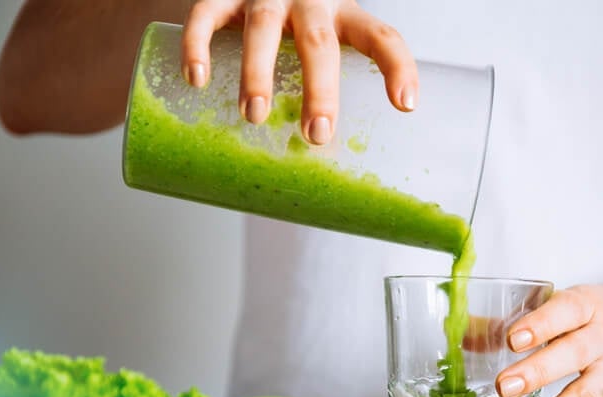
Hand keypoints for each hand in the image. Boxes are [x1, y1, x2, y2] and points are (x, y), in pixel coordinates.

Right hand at [180, 0, 417, 143]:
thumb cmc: (295, 27)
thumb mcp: (323, 43)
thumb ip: (326, 86)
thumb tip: (322, 173)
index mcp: (343, 16)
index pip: (381, 36)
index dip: (398, 67)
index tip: (406, 105)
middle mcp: (309, 1)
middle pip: (319, 44)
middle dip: (319, 90)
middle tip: (316, 133)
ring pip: (263, 29)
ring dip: (257, 73)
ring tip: (252, 115)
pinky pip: (206, 13)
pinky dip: (198, 45)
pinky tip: (196, 79)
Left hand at [494, 280, 602, 396]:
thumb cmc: (596, 314)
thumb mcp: (564, 307)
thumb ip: (514, 321)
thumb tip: (461, 332)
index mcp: (587, 305)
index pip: (565, 311)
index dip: (539, 324)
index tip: (512, 340)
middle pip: (574, 353)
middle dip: (538, 372)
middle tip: (503, 388)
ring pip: (589, 393)